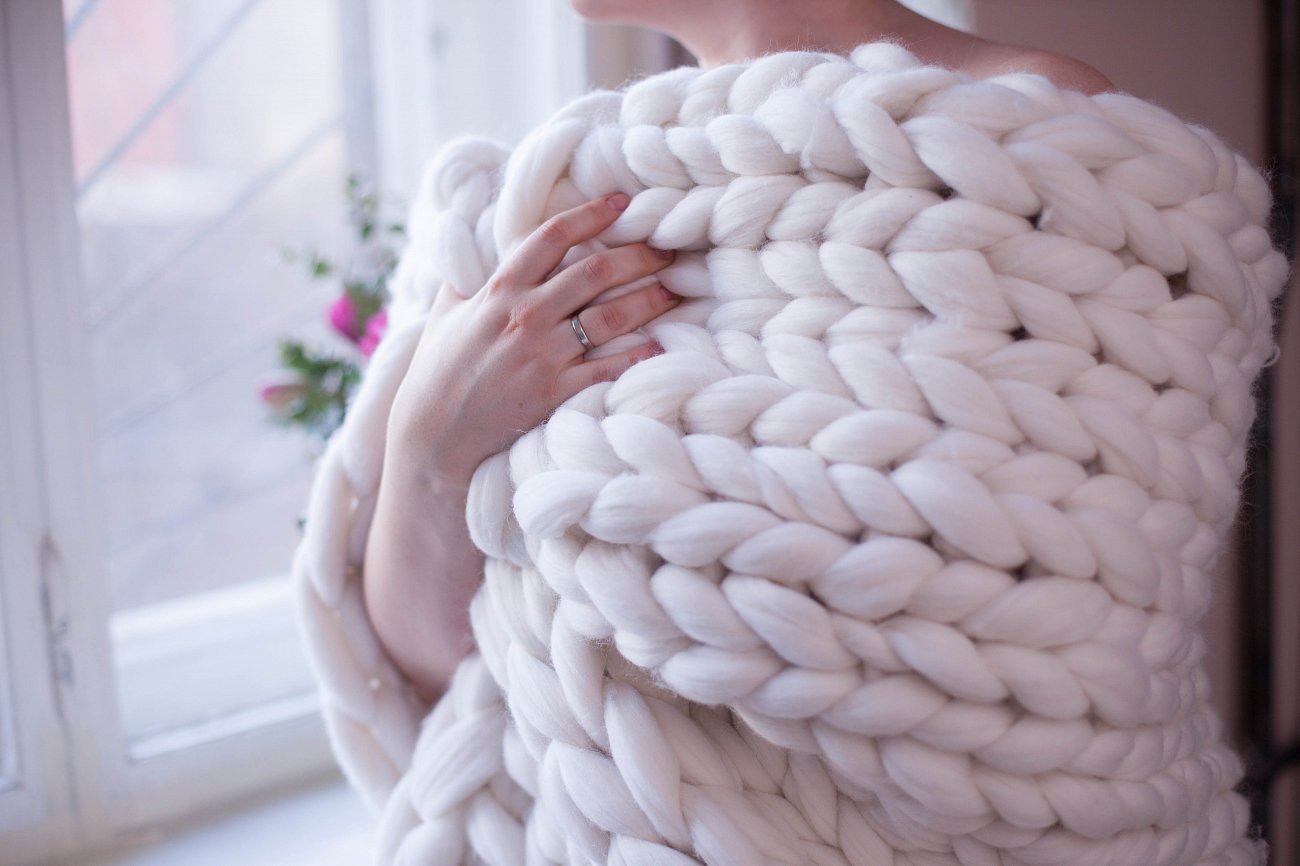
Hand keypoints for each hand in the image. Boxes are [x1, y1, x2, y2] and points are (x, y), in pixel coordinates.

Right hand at [387, 192, 679, 484]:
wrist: (433, 436)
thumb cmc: (438, 372)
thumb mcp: (444, 314)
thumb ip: (465, 278)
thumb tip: (463, 240)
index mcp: (499, 289)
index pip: (552, 237)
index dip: (591, 214)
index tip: (621, 202)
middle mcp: (525, 315)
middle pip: (595, 270)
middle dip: (638, 255)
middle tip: (667, 251)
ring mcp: (542, 354)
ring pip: (610, 315)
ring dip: (649, 299)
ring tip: (673, 290)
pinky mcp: (554, 392)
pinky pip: (608, 368)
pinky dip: (638, 355)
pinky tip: (660, 344)